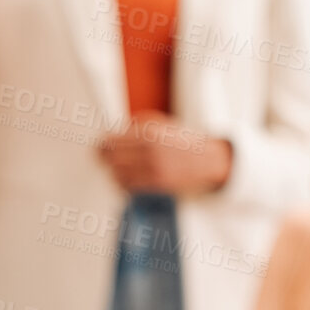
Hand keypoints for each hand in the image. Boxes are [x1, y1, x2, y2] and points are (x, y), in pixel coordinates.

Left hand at [98, 110, 232, 195]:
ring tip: (116, 169)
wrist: (211, 159)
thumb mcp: (164, 123)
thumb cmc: (184, 141)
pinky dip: (124, 183)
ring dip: (114, 171)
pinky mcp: (159, 183)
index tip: (99, 147)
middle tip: (102, 159)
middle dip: (104, 158)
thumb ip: (139, 125)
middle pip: (111, 156)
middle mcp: (150, 148)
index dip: (102, 144)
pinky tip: (126, 179)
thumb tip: (113, 134)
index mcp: (150, 131)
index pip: (112, 139)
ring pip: (118, 172)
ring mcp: (154, 167)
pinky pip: (130, 185)